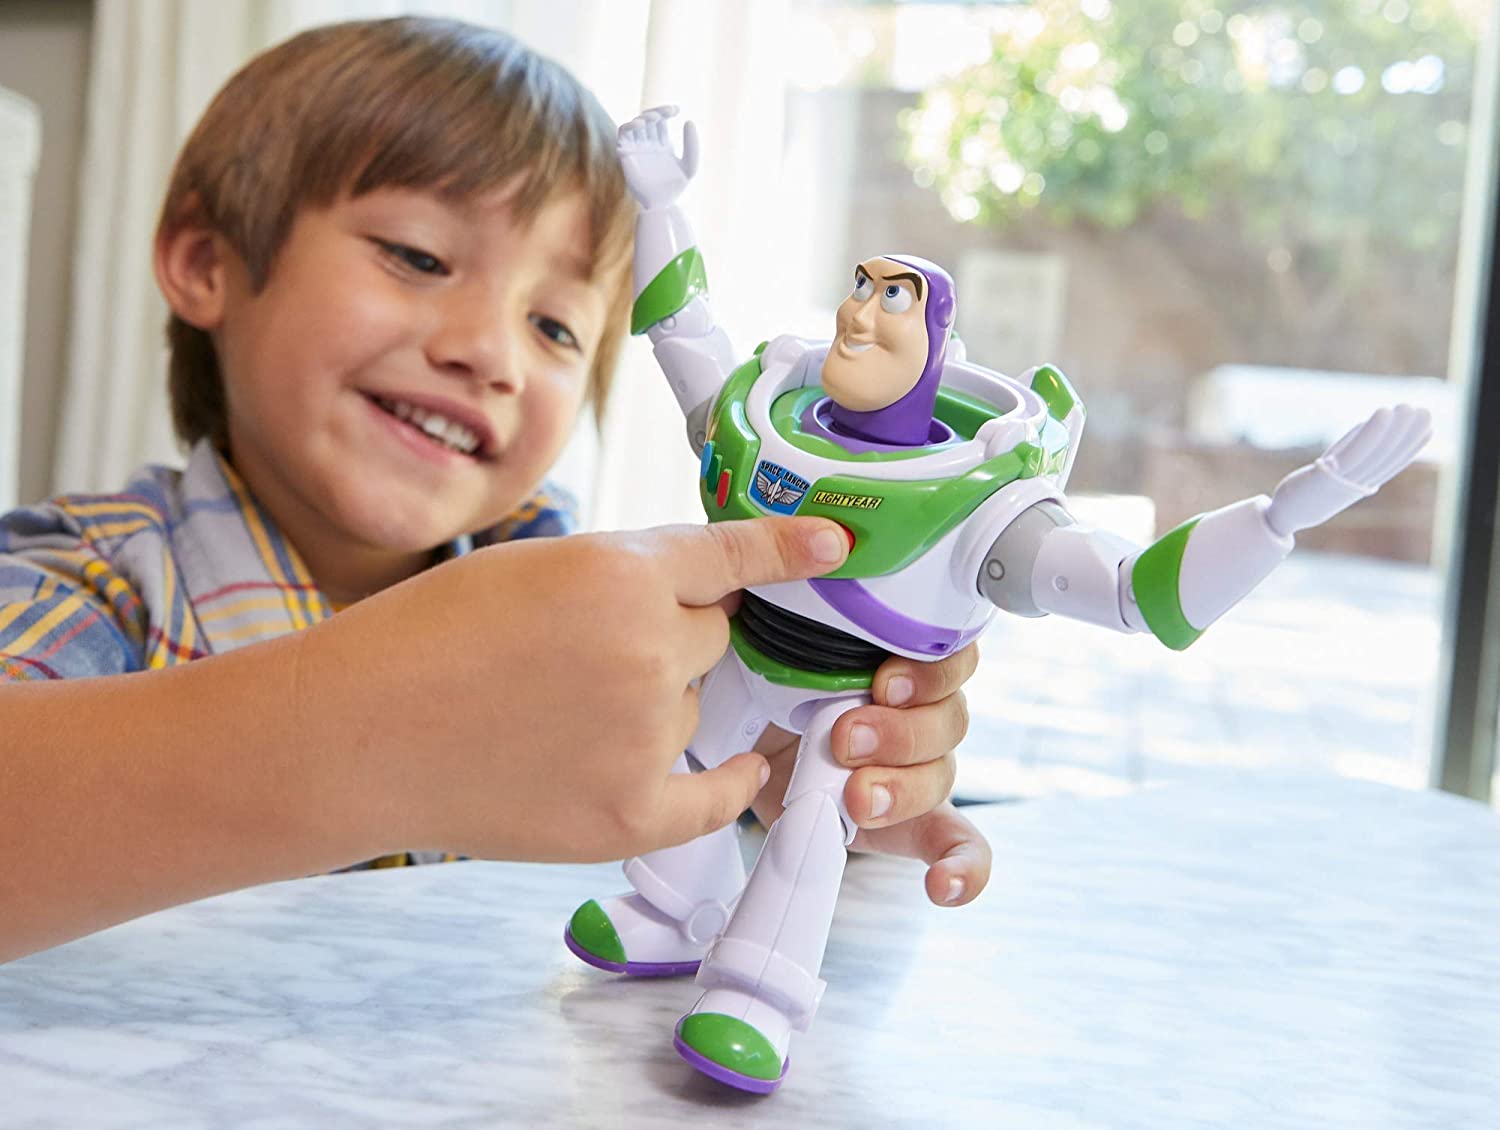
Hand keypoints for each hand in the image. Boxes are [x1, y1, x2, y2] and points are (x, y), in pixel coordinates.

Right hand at [293, 517, 850, 863]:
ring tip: (565, 712)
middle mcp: (649, 651)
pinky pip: (720, 792)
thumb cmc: (426, 637)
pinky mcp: (632, 814)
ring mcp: (645, 736)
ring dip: (662, 704)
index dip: (785, 551)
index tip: (835, 549)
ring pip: (697, 705)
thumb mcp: (531, 566)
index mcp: (622, 575)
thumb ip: (625, 571)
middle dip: (677, 635)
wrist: (355, 734)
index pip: (731, 558)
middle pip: (717, 636)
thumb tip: (707, 591)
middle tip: (593, 652)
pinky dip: (730, 781)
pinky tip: (736, 771)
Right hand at [617, 105, 698, 209]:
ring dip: (643, 117)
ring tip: (653, 119)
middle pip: (648, 119)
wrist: (662, 204)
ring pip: (634, 124)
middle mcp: (648, 144)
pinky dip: (629, 125)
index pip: (661, 120)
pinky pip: (622, 134)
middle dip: (656, 112)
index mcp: (662, 144)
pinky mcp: (625, 153)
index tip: (676, 110)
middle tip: (666, 114)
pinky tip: (639, 125)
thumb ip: (692, 146)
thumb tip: (689, 121)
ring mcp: (636, 148)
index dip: (666, 111)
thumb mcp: (690, 166)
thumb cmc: (675, 188)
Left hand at [750, 644, 991, 907]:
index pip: (951, 657)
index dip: (928, 671)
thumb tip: (780, 586)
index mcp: (904, 660)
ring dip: (902, 788)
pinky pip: (958, 845)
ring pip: (942, 776)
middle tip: (844, 739)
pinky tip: (944, 887)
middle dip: (897, 733)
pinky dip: (961, 869)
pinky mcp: (914, 822)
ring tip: (855, 797)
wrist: (748, 741)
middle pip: (948, 720)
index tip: (882, 680)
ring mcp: (922, 769)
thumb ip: (797, 626)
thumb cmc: (772, 682)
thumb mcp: (780, 645)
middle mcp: (924, 713)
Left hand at [1265, 404, 1430, 537]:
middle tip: (1424, 411)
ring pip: (1376, 453)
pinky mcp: (1327, 476)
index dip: (1412, 446)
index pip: (1393, 465)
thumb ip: (1349, 451)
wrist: (1284, 514)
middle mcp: (1358, 486)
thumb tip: (1366, 427)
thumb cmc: (1307, 491)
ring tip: (1406, 407)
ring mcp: (1344, 482)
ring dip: (1394, 429)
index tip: (1428, 427)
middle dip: (1408, 433)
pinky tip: (1383, 412)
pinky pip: (1354, 452)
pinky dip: (1371, 432)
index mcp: (1362, 486)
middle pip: (1388, 457)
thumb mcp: (1333, 473)